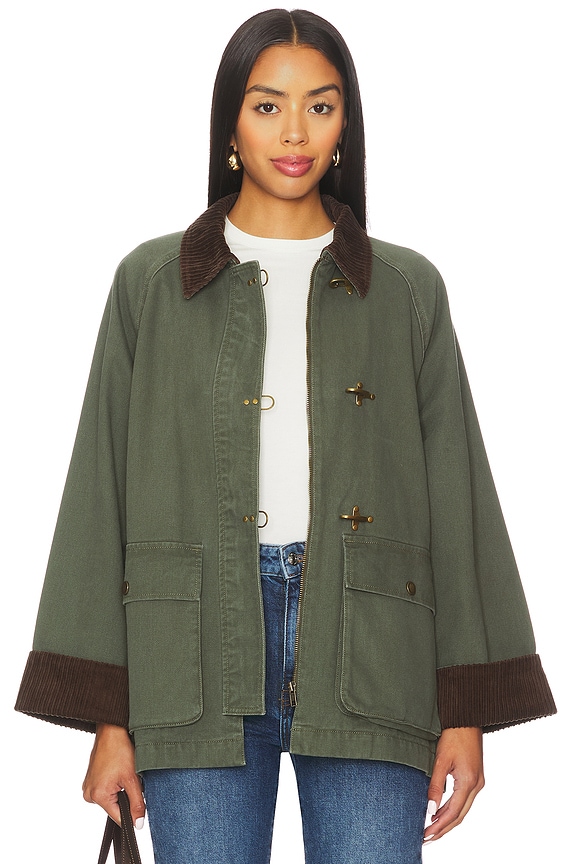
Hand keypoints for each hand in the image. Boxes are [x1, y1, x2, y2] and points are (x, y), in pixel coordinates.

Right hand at [82, 723, 145, 827]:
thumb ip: (137, 803)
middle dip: (125, 797)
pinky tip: (117, 771)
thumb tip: (138, 824)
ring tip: (122, 773)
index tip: (139, 805)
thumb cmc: (119, 749)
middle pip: (114, 807)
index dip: (131, 814)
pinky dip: (113, 783)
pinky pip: (105, 789)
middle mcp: (89, 794)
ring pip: (110, 798)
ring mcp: (88, 786)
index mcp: (97, 796)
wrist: (111, 730)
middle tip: (129, 779)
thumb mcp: (133, 779)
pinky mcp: (90, 780)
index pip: (118, 817)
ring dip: (119, 790)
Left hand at [424, 726, 483, 842]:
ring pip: (463, 809)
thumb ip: (436, 785)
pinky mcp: (475, 778)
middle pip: (459, 815)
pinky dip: (453, 809)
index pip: (453, 812)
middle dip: (443, 828)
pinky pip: (464, 800)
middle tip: (427, 838)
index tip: (426, 834)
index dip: (439, 826)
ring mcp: (477, 782)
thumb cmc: (454, 735)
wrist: (467, 719)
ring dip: (448, 820)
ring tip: (432, 829)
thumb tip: (430, 808)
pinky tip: (441, 812)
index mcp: (469, 782)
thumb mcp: (441, 759)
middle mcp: (476, 785)